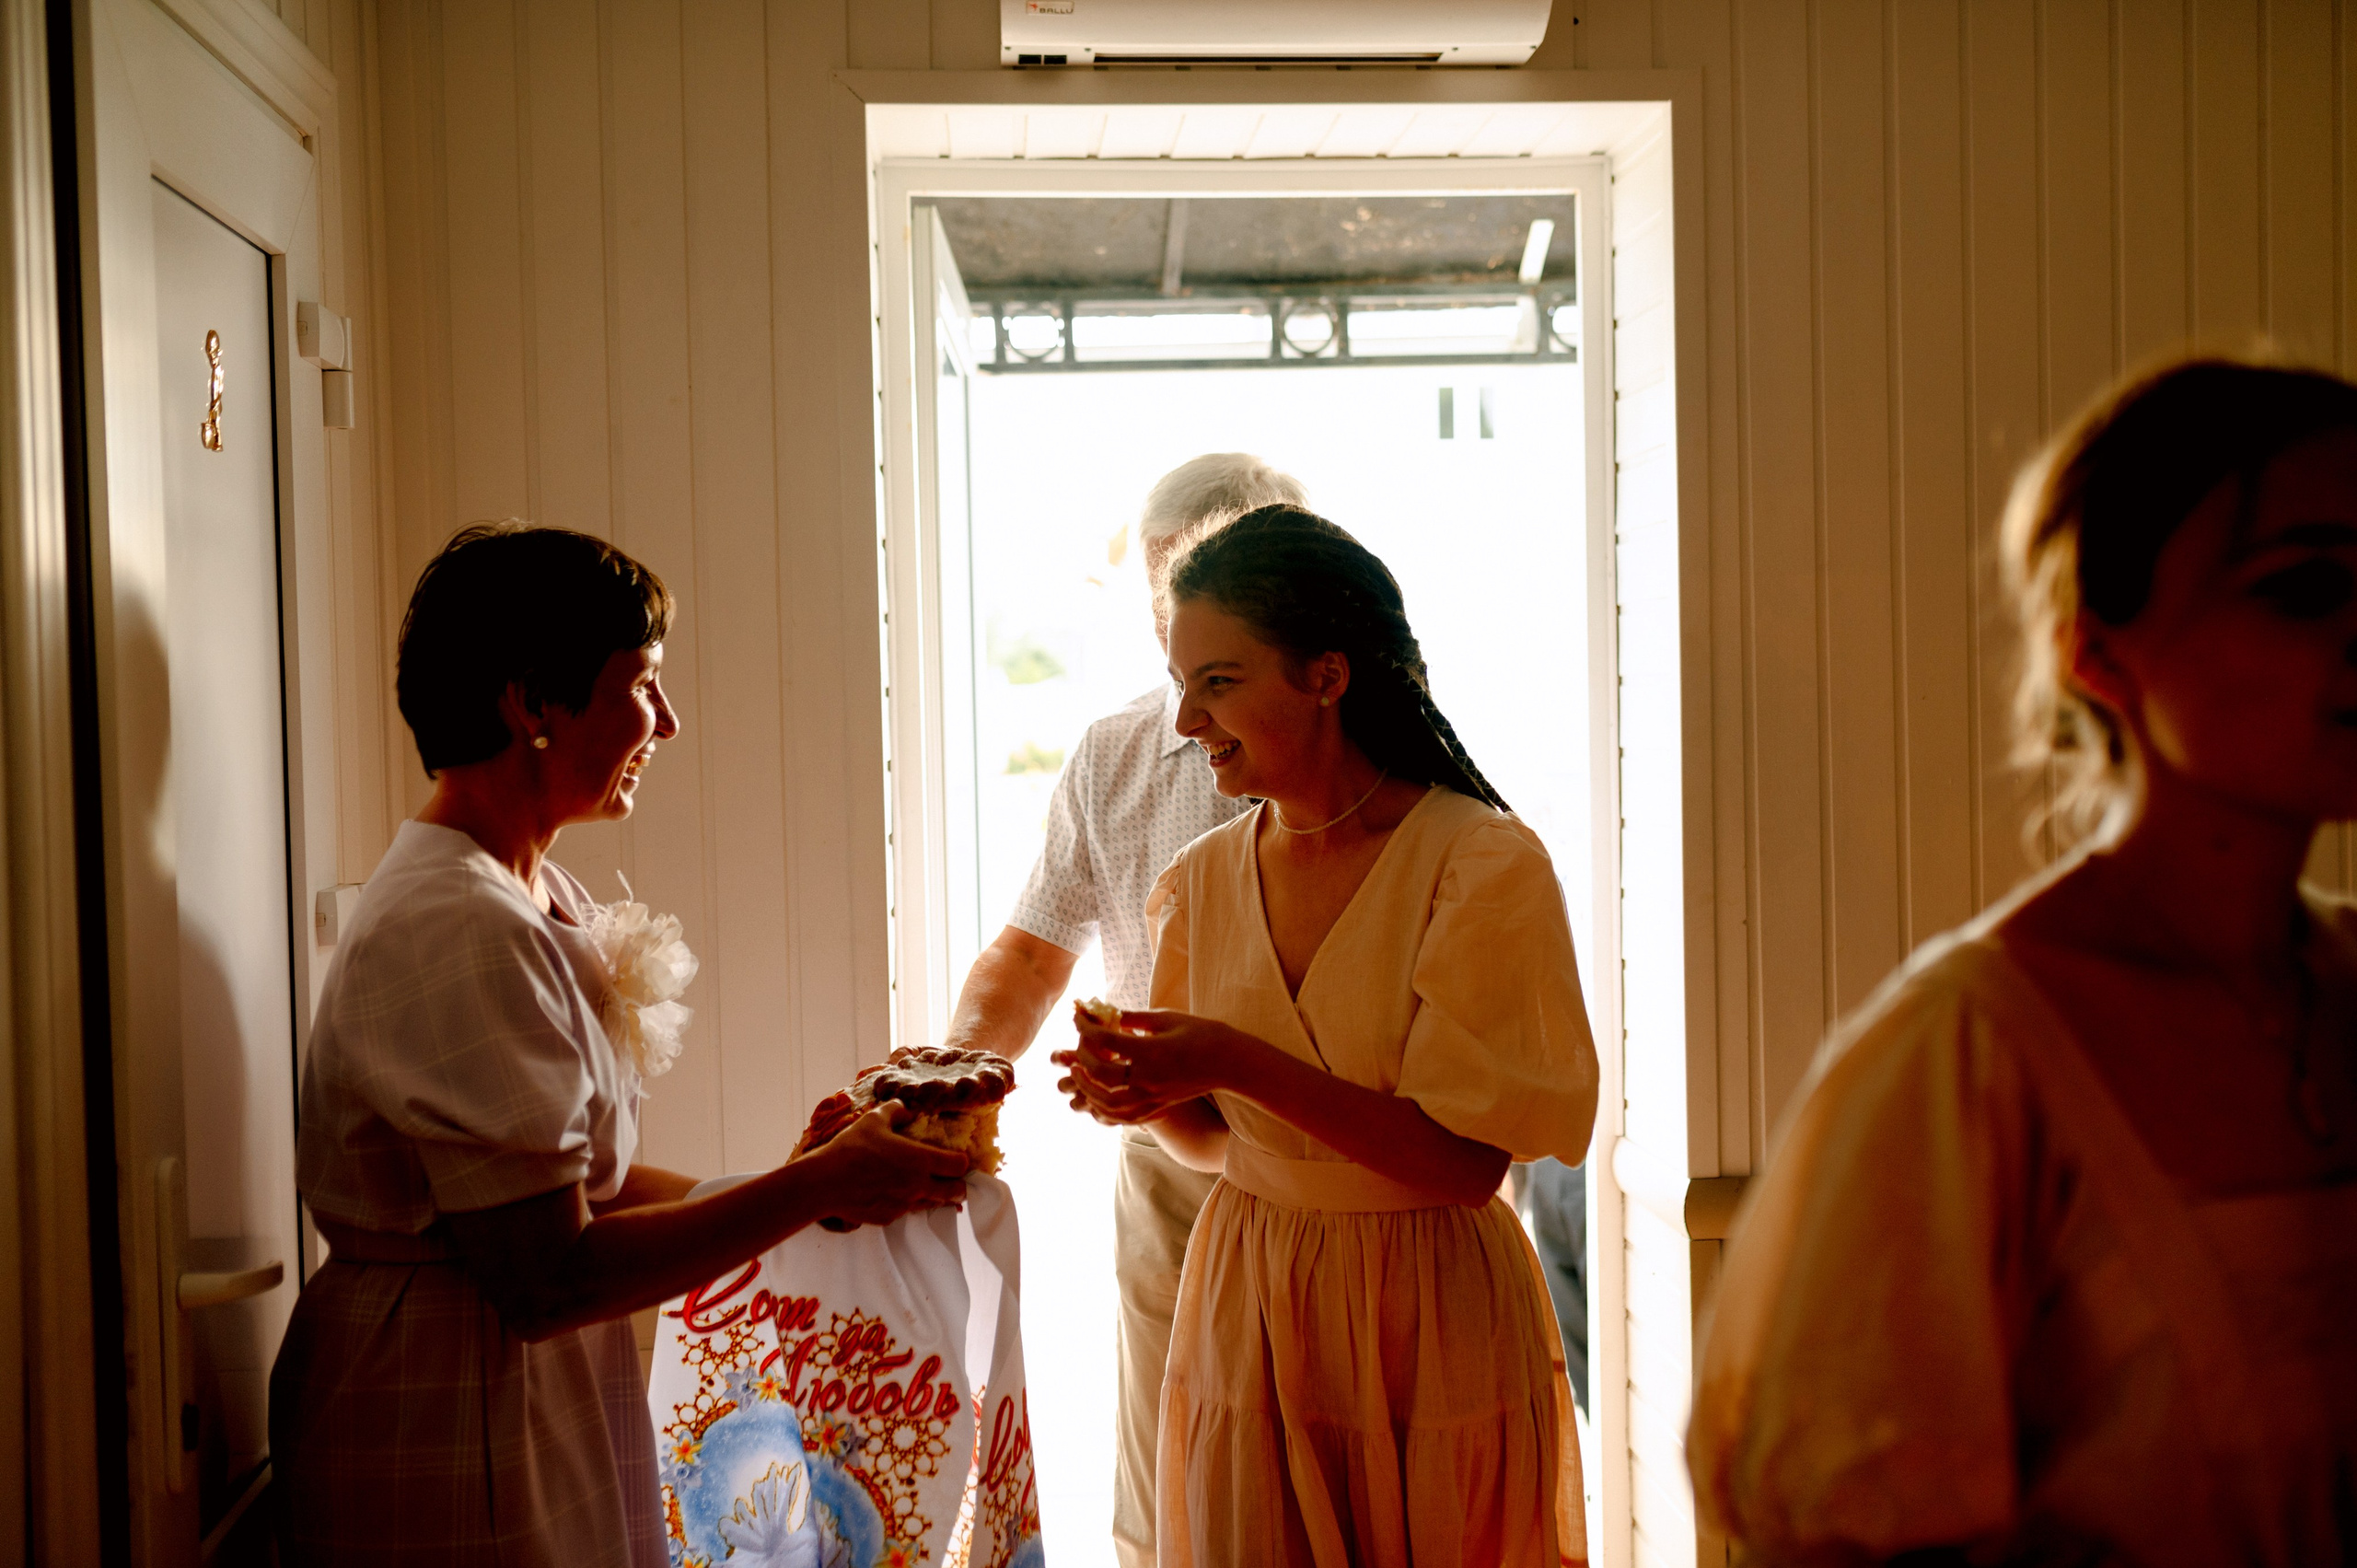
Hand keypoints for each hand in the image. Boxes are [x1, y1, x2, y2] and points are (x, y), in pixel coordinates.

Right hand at [797, 1102, 968, 1230]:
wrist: (824, 1183)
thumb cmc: (851, 1148)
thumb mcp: (874, 1119)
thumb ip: (895, 1110)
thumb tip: (906, 1109)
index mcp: (920, 1160)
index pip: (960, 1166)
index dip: (963, 1162)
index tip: (958, 1157)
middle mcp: (918, 1186)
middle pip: (956, 1191)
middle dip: (958, 1185)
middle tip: (951, 1178)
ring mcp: (904, 1205)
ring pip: (932, 1204)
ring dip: (934, 1196)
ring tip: (924, 1185)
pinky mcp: (889, 1218)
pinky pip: (906, 1212)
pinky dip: (906, 1204)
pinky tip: (893, 1193)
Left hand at [1050, 1008, 1240, 1125]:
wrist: (1229, 1062)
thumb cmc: (1201, 1034)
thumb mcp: (1166, 1019)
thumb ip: (1133, 1018)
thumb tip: (1105, 1012)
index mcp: (1150, 1051)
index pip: (1106, 1040)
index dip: (1086, 1028)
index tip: (1077, 1018)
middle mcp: (1148, 1077)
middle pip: (1102, 1074)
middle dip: (1082, 1060)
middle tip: (1077, 1047)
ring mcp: (1153, 1096)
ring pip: (1109, 1104)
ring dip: (1088, 1091)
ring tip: (1079, 1075)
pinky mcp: (1158, 1106)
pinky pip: (1125, 1118)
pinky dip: (1106, 1112)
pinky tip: (1098, 1099)